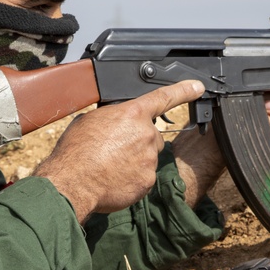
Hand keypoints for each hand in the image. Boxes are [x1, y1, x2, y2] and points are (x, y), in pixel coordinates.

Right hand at [33, 80, 204, 221]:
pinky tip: (113, 179)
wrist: (72, 183)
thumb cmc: (76, 151)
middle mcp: (146, 134)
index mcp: (132, 114)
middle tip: (114, 150)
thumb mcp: (89, 121)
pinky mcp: (147, 181)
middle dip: (138, 141)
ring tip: (109, 166)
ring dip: (133, 161)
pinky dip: (131, 179)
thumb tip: (114, 123)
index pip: (163, 97)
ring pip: (147, 158)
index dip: (183, 90)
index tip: (197, 87)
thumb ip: (111, 118)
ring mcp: (149, 159)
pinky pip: (143, 178)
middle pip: (152, 135)